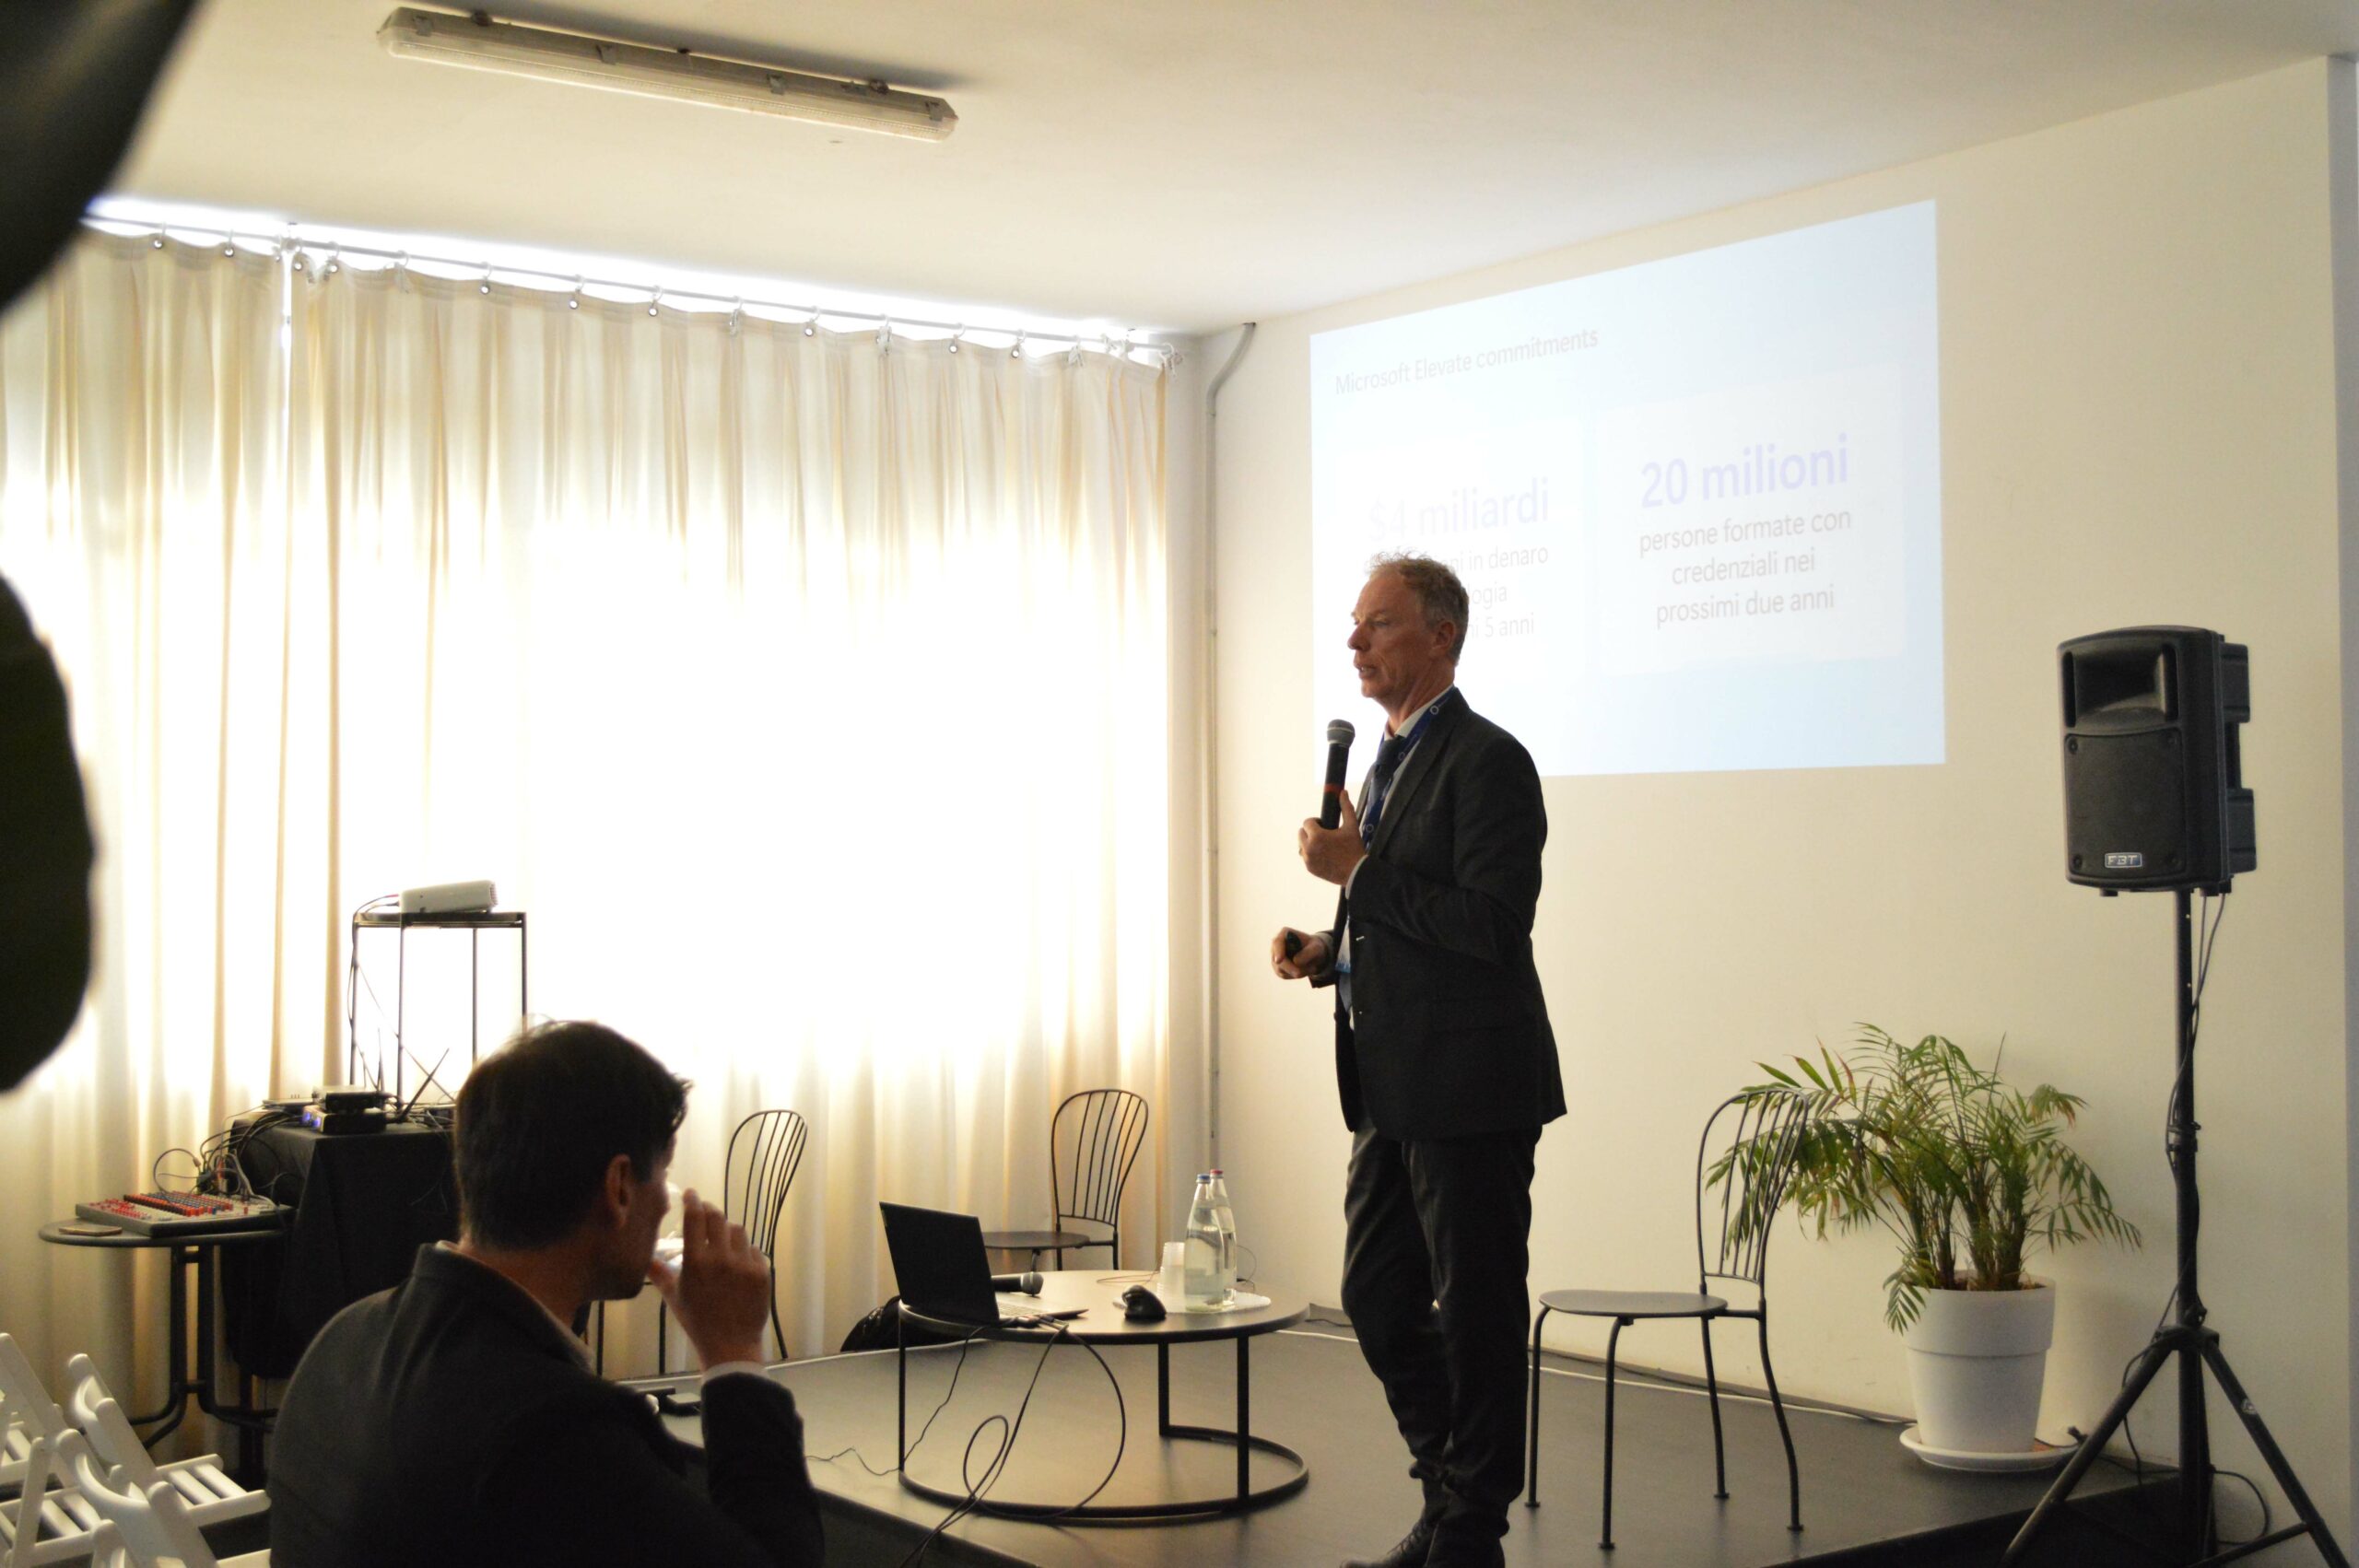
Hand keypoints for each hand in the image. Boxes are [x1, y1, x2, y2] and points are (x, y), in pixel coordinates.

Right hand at [648, 1190, 772, 1370]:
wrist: (730, 1345)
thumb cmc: (697, 1321)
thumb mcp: (674, 1297)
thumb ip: (660, 1273)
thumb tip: (645, 1258)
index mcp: (696, 1262)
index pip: (695, 1219)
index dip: (693, 1201)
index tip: (691, 1194)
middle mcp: (721, 1258)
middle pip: (718, 1218)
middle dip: (710, 1210)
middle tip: (705, 1210)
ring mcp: (745, 1264)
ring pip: (738, 1231)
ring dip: (728, 1231)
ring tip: (722, 1240)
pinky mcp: (762, 1272)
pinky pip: (754, 1250)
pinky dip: (744, 1252)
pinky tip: (737, 1262)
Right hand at [1270, 927, 1331, 980]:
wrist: (1314, 954)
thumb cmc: (1314, 947)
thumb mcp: (1317, 947)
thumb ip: (1308, 952)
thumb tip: (1295, 962)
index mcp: (1284, 934)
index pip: (1277, 942)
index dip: (1278, 951)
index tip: (1279, 960)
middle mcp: (1277, 946)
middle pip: (1278, 961)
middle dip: (1293, 968)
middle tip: (1310, 970)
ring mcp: (1275, 958)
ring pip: (1282, 971)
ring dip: (1299, 972)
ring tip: (1312, 967)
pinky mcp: (1278, 969)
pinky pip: (1285, 975)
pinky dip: (1297, 975)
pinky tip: (1304, 970)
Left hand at [1298, 789, 1365, 886]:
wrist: (1356, 873)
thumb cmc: (1354, 848)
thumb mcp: (1351, 827)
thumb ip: (1346, 808)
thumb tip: (1343, 792)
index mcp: (1317, 836)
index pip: (1307, 822)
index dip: (1316, 822)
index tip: (1325, 826)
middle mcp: (1308, 848)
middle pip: (1301, 833)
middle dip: (1310, 832)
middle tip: (1324, 835)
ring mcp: (1308, 859)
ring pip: (1301, 845)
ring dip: (1309, 842)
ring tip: (1323, 845)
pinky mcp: (1309, 868)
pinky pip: (1305, 856)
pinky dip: (1311, 854)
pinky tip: (1323, 855)